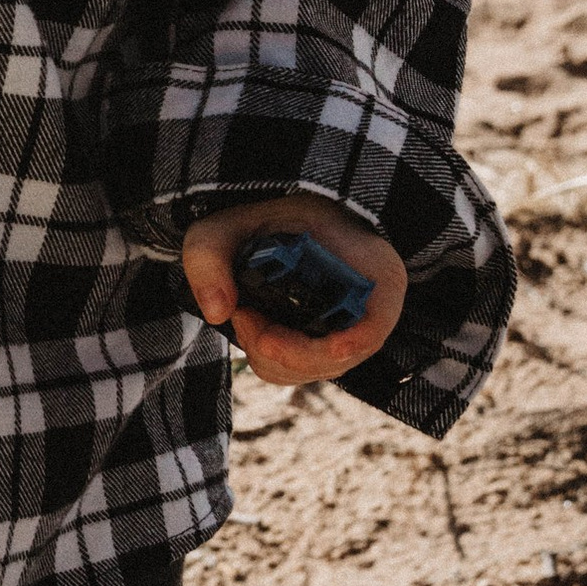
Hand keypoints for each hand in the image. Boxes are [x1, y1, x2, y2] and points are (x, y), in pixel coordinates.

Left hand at [179, 190, 407, 389]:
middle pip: (334, 359)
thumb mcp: (233, 220)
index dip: (347, 341)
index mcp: (375, 274)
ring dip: (268, 353)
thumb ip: (211, 253)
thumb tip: (218, 312)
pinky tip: (253, 323)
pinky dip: (270, 357)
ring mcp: (350, 334)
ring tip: (245, 311)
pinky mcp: (326, 345)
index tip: (315, 340)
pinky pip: (300, 370)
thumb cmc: (270, 214)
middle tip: (243, 312)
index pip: (375, 323)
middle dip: (280, 347)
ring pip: (311, 370)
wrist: (288, 215)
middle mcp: (372, 312)